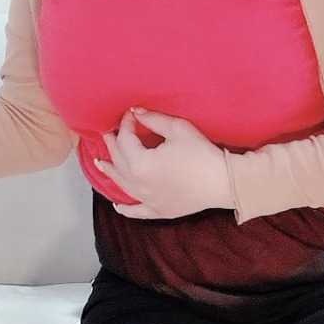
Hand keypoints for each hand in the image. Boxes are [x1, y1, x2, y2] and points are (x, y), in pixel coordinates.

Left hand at [94, 106, 234, 219]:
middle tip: (111, 133)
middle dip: (114, 144)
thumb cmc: (202, 154)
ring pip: (122, 185)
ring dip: (110, 172)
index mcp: (139, 163)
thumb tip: (136, 112)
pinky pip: (136, 211)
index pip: (125, 139)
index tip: (130, 115)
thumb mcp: (178, 129)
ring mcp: (147, 200)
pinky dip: (125, 209)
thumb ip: (153, 120)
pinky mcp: (159, 210)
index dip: (126, 124)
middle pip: (119, 161)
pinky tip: (118, 205)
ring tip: (100, 162)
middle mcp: (138, 184)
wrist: (223, 182)